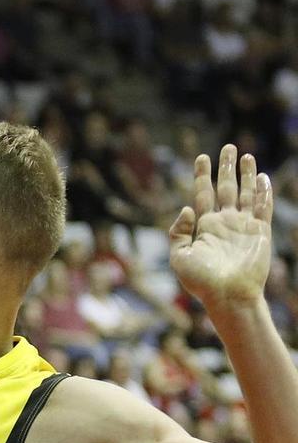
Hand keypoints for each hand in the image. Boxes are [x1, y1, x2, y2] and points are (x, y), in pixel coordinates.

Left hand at [169, 145, 272, 313]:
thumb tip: (186, 207)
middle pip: (226, 188)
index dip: (202, 175)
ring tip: (247, 156)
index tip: (202, 157)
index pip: (203, 193)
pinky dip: (263, 193)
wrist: (229, 296)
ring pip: (246, 194)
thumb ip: (178, 231)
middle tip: (228, 147)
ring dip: (247, 175)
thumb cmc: (202, 281)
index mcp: (205, 226)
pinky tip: (263, 178)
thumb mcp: (179, 256)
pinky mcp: (260, 233)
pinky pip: (263, 208)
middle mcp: (225, 223)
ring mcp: (243, 227)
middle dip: (226, 168)